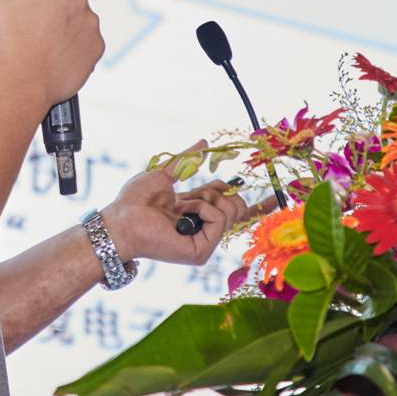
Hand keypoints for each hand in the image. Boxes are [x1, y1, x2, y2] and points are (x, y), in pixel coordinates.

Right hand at [0, 0, 103, 114]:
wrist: (21, 85)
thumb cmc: (7, 43)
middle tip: (43, 10)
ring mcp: (91, 25)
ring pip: (84, 15)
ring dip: (71, 20)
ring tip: (45, 39)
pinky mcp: (96, 49)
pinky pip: (89, 39)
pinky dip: (77, 43)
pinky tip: (56, 55)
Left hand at [102, 139, 277, 266]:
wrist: (121, 218)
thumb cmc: (135, 200)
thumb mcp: (165, 173)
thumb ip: (187, 160)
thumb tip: (204, 143)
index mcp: (198, 214)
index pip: (234, 210)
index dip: (256, 206)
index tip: (275, 198)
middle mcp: (203, 230)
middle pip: (236, 206)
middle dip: (216, 191)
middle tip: (191, 194)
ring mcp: (204, 242)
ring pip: (230, 211)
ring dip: (204, 198)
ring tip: (180, 204)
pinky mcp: (201, 251)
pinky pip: (218, 219)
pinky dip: (202, 207)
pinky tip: (182, 211)